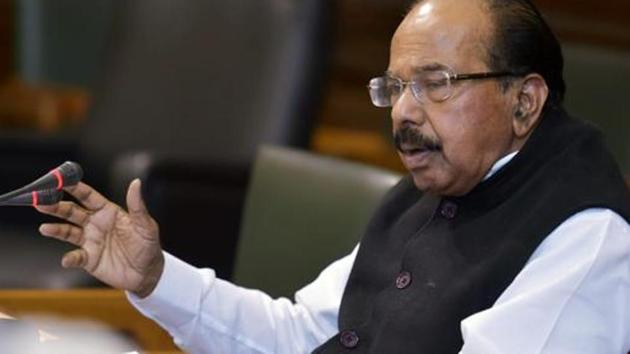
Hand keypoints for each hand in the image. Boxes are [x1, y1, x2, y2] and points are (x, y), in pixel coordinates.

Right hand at [36, 179, 163, 297]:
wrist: (148, 273)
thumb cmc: (148, 246)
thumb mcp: (145, 225)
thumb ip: (137, 205)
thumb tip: (136, 182)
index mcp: (108, 212)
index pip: (88, 196)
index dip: (74, 187)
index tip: (60, 179)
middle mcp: (96, 224)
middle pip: (72, 212)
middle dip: (56, 206)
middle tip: (40, 201)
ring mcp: (90, 241)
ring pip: (68, 232)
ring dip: (55, 229)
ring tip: (45, 228)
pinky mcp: (89, 259)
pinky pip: (75, 257)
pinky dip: (70, 258)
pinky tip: (67, 259)